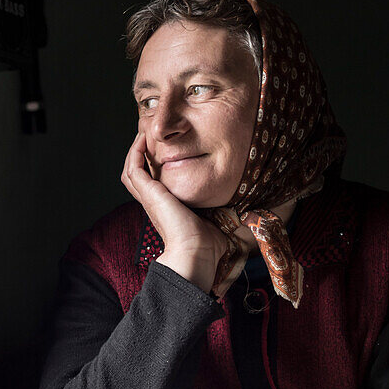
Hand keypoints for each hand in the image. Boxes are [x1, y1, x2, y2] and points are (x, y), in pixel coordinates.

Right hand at [119, 133, 228, 292]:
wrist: (195, 254)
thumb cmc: (208, 245)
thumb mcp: (218, 219)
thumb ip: (227, 210)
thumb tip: (257, 208)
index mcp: (166, 207)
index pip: (155, 181)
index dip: (157, 164)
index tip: (167, 148)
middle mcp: (154, 202)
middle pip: (138, 173)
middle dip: (143, 153)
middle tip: (152, 135)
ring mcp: (148, 198)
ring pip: (131, 169)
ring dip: (136, 150)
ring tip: (145, 133)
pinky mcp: (148, 194)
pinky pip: (134, 168)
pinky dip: (135, 152)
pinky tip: (144, 139)